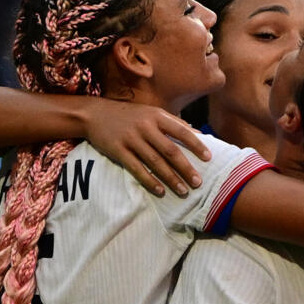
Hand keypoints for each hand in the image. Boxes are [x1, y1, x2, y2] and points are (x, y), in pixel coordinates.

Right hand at [84, 99, 211, 196]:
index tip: (209, 158)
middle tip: (198, 182)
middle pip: (170, 150)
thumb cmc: (130, 115)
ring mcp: (131, 139)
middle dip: (185, 168)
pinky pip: (136, 168)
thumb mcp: (152, 113)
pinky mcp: (118, 150)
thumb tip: (198, 133)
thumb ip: (174, 123)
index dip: (196, 145)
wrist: (94, 114)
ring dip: (170, 178)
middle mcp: (145, 127)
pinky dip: (149, 180)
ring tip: (183, 191)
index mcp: (157, 116)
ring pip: (155, 162)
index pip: (181, 131)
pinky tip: (160, 191)